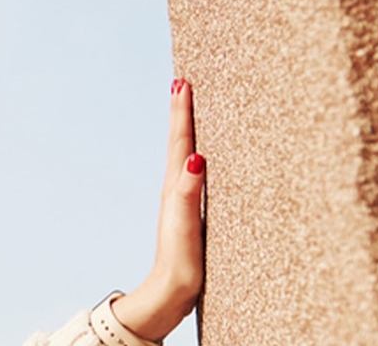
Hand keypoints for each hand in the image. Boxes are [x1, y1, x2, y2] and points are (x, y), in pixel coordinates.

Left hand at [110, 78, 205, 340]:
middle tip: (182, 83)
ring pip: (187, 156)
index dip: (182, 112)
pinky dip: (199, 156)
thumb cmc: (179, 261)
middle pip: (181, 142)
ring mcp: (184, 201)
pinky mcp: (193, 214)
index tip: (181, 82)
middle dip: (183, 113)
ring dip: (189, 130)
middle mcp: (178, 189)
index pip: (181, 141)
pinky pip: (197, 175)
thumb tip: (196, 157)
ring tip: (192, 109)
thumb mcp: (184, 225)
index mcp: (176, 187)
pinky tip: (205, 158)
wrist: (171, 293)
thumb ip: (188, 191)